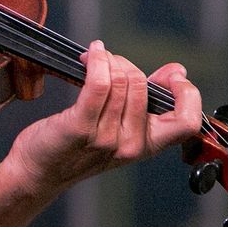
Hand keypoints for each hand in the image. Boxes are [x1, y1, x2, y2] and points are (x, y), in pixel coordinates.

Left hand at [5, 41, 201, 198]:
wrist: (39, 172)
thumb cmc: (77, 148)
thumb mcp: (120, 130)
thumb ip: (147, 102)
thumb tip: (178, 72)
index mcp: (147, 146)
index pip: (189, 122)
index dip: (187, 93)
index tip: (171, 76)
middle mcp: (131, 145)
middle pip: (143, 86)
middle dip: (127, 64)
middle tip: (109, 63)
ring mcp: (106, 138)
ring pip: (121, 81)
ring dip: (107, 60)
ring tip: (94, 59)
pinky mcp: (81, 127)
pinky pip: (99, 83)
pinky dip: (97, 61)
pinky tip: (91, 54)